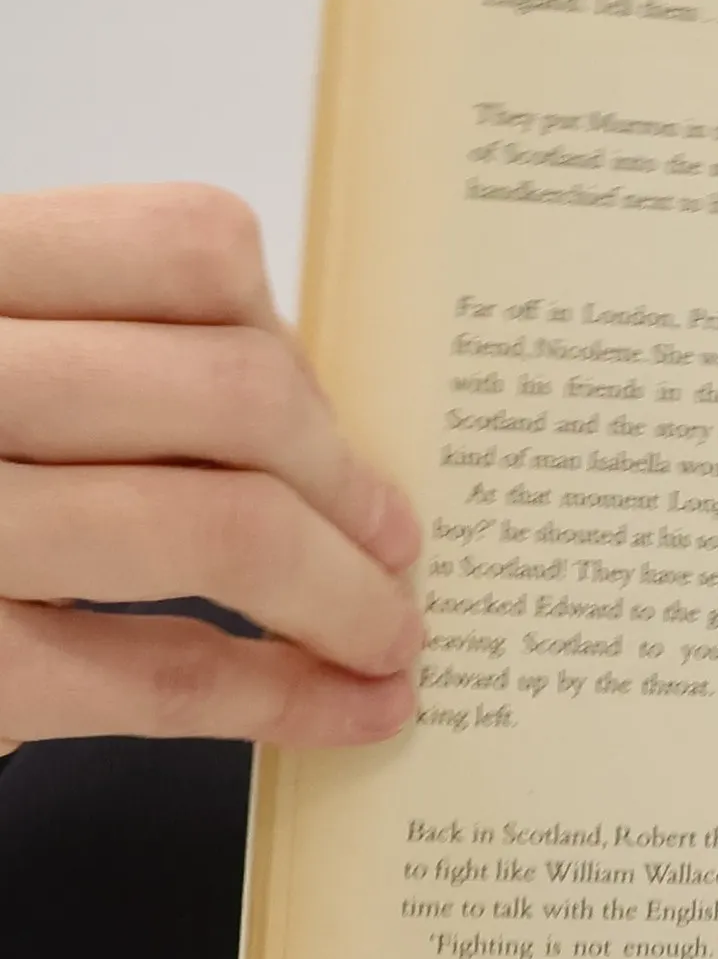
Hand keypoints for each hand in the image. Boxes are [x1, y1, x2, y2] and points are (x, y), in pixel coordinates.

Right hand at [0, 184, 423, 751]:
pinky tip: (350, 710)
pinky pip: (160, 674)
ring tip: (388, 634)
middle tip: (393, 541)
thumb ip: (82, 350)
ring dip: (344, 597)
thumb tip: (297, 404)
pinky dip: (285, 699)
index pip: (191, 248)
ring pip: (217, 527)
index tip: (333, 421)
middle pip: (234, 395)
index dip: (296, 344)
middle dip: (347, 483)